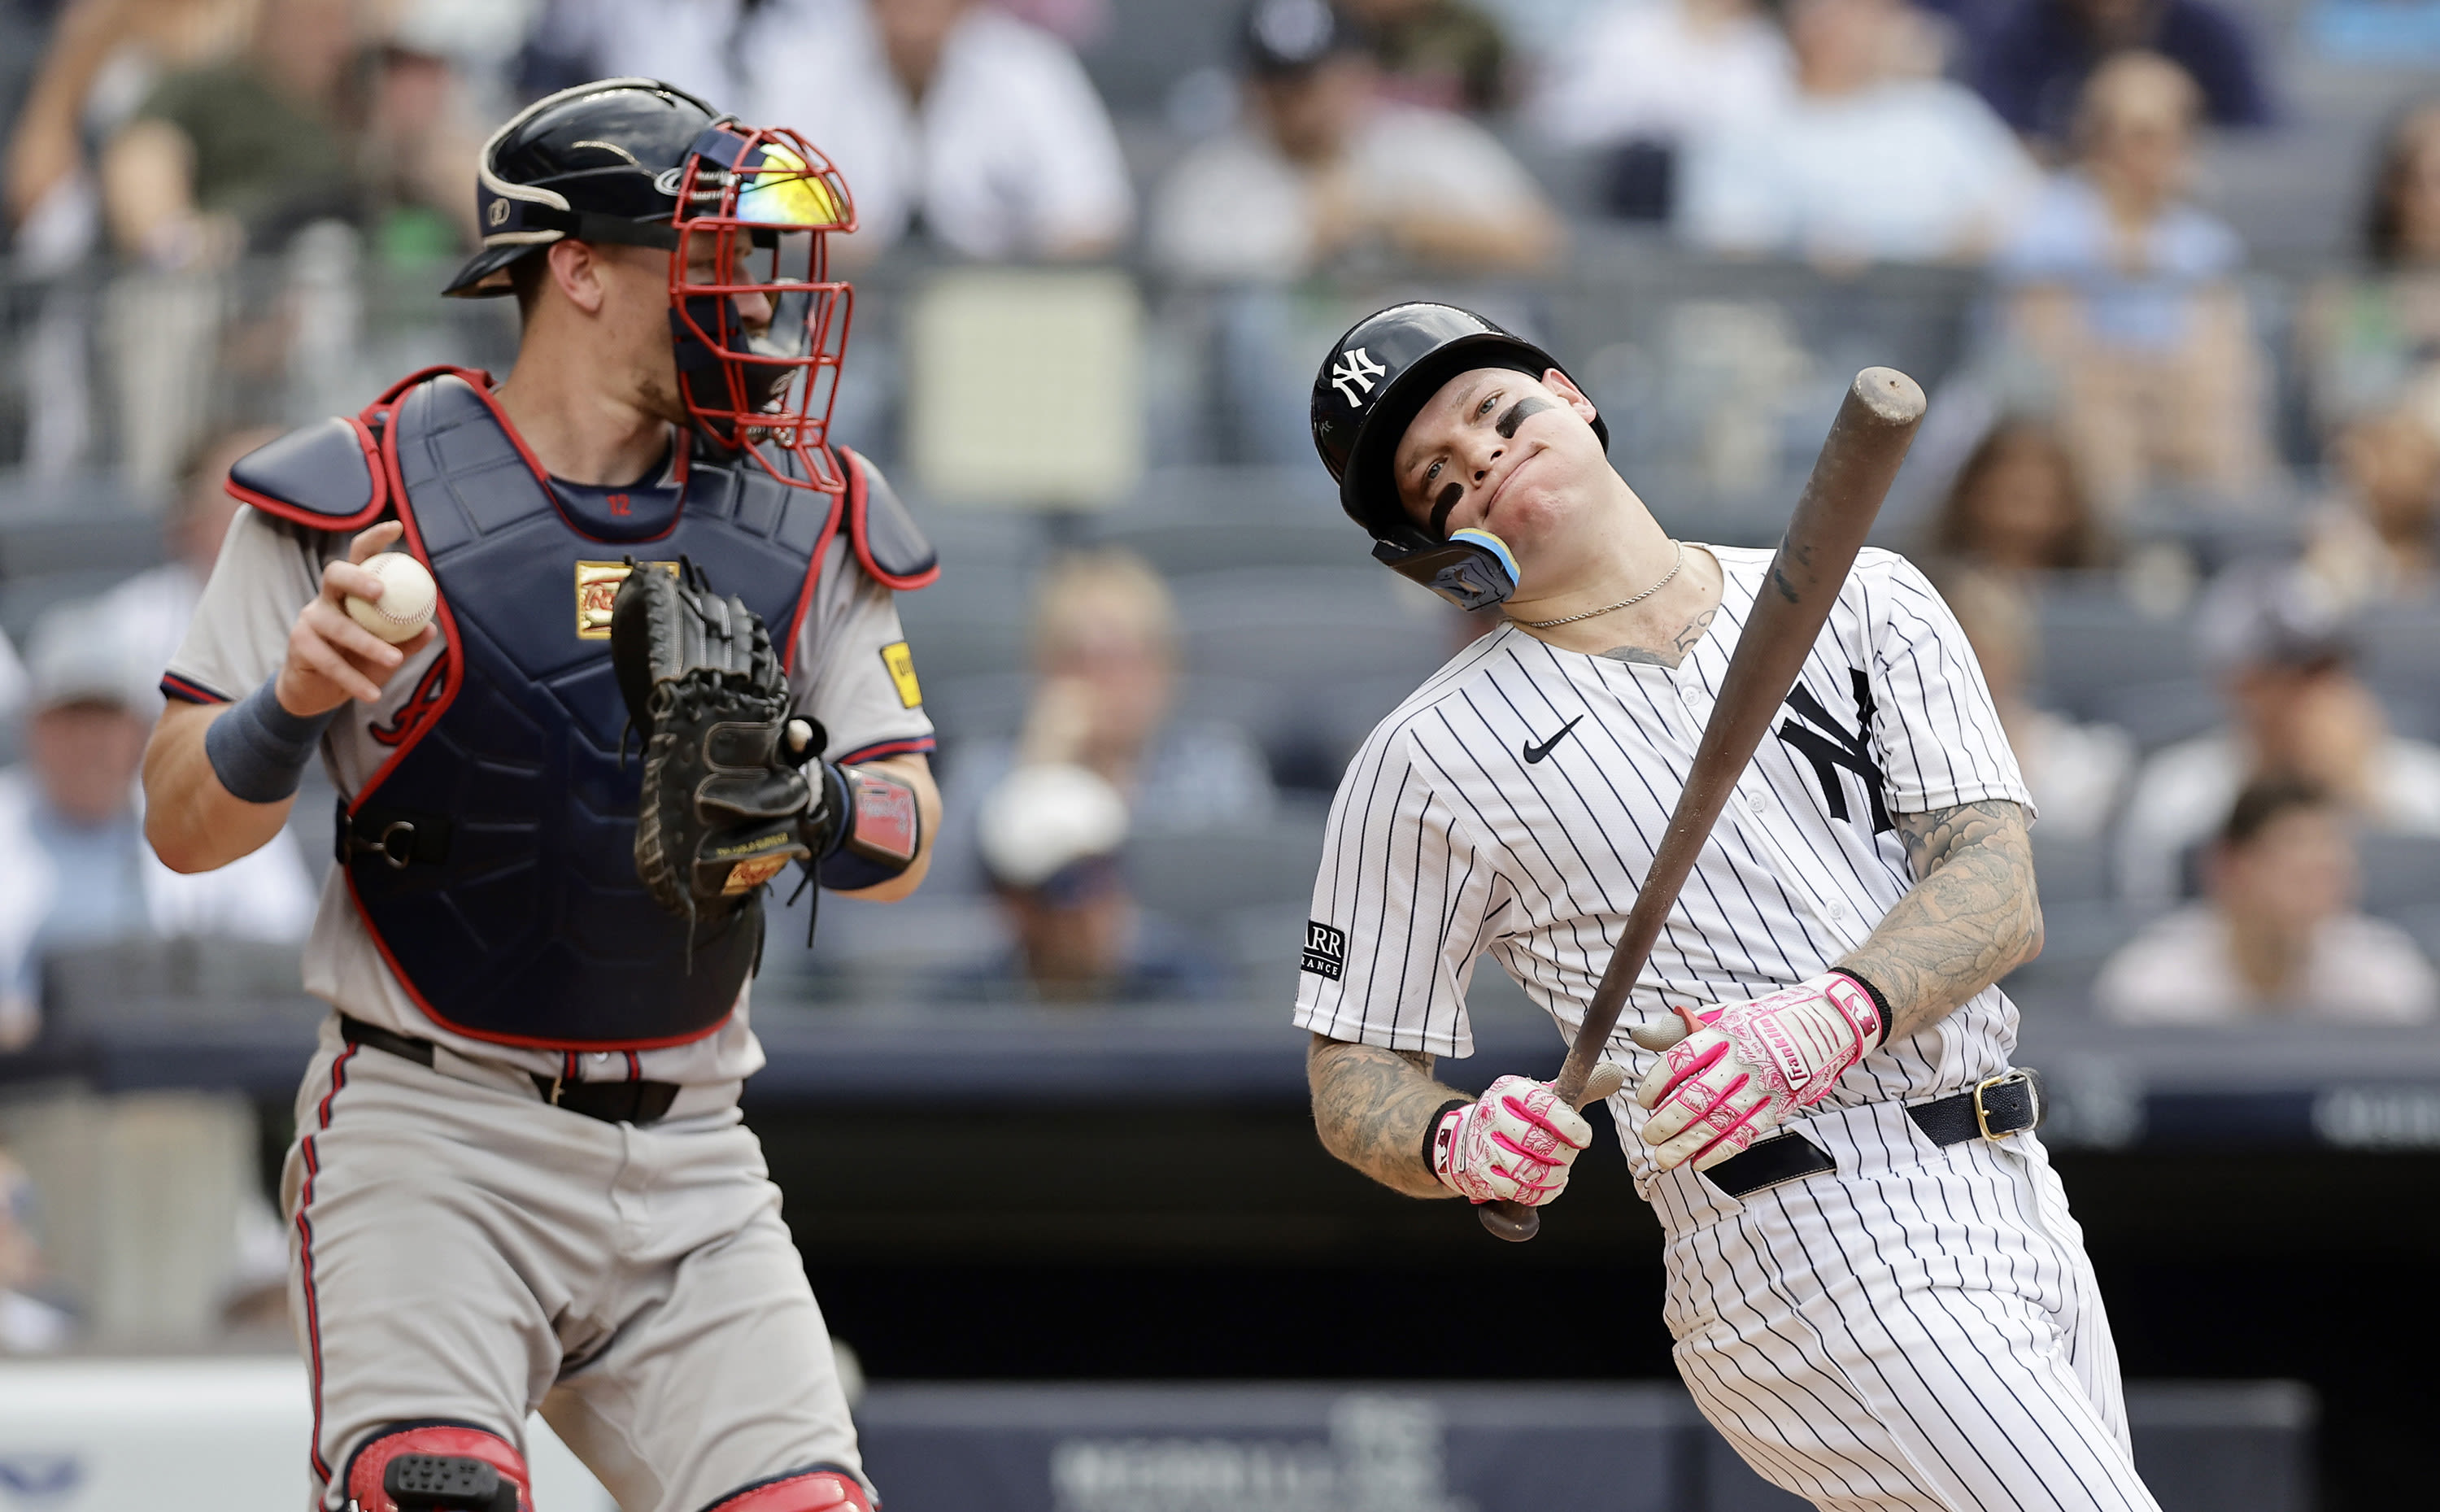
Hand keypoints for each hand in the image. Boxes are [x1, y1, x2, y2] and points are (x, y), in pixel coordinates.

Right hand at [275, 522, 436, 717]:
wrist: (320, 692)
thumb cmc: (359, 662)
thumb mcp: (388, 650)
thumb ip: (406, 638)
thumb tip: (430, 626)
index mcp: (350, 591)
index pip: (360, 556)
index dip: (374, 539)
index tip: (397, 527)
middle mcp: (326, 597)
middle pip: (335, 575)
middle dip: (357, 577)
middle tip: (381, 591)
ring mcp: (309, 618)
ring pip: (339, 626)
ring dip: (367, 644)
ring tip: (394, 660)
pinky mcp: (299, 644)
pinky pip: (330, 661)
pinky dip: (354, 679)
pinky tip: (373, 694)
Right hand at [1430, 1074, 1593, 1206]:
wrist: (1464, 1138)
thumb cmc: (1514, 1117)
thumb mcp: (1537, 1096)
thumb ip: (1575, 1089)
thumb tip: (1613, 1074)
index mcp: (1509, 1089)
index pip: (1541, 1104)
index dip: (1568, 1124)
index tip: (1583, 1137)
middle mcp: (1491, 1114)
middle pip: (1536, 1141)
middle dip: (1563, 1154)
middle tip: (1569, 1155)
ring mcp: (1483, 1145)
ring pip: (1528, 1169)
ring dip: (1553, 1176)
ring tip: (1559, 1172)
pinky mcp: (1481, 1174)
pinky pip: (1518, 1190)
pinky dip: (1541, 1193)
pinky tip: (1548, 1185)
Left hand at [1633, 972, 1882, 1172]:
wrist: (1827, 1023)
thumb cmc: (1764, 1021)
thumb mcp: (1724, 1014)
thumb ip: (1681, 1030)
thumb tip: (1639, 1036)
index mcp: (1724, 1032)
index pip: (1682, 1059)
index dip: (1658, 1082)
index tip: (1644, 1100)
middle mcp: (1742, 1059)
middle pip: (1698, 1095)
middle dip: (1669, 1121)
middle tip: (1648, 1136)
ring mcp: (1763, 1085)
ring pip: (1720, 1120)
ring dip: (1689, 1143)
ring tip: (1665, 1158)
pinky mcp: (1780, 1105)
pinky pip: (1747, 1132)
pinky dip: (1721, 1150)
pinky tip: (1699, 1162)